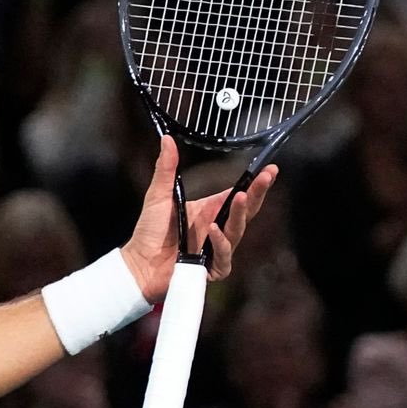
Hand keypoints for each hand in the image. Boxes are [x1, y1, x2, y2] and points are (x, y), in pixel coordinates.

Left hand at [120, 135, 277, 303]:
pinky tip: (213, 230)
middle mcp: (216, 228)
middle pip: (245, 211)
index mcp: (209, 210)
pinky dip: (220, 243)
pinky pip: (223, 256)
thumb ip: (166, 169)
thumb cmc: (149, 231)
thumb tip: (167, 139)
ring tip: (238, 198)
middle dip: (257, 193)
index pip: (238, 195)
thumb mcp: (158, 195)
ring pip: (237, 231)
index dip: (254, 184)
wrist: (137, 262)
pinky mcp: (210, 268)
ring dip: (239, 214)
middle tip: (266, 176)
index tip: (269, 169)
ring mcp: (215, 249)